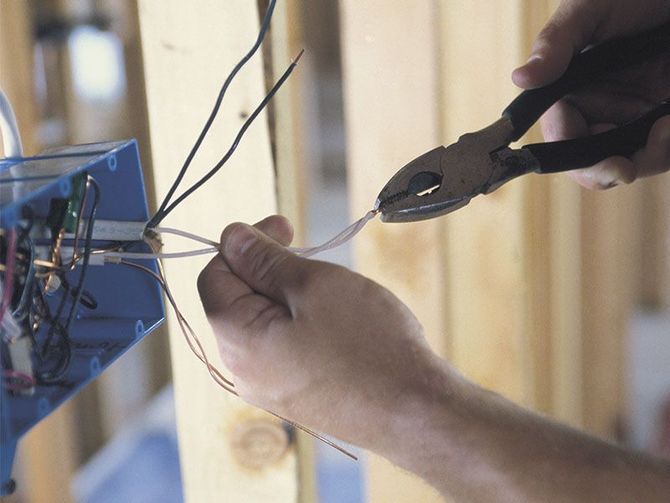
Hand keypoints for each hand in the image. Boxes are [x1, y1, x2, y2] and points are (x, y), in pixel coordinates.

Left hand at [197, 215, 453, 451]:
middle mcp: (244, 372)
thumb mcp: (314, 284)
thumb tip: (231, 237)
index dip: (243, 244)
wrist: (415, 411)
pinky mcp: (295, 398)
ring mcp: (269, 390)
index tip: (284, 227)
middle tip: (313, 259)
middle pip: (237, 301)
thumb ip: (264, 259)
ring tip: (332, 293)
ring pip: (262, 323)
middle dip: (268, 270)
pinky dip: (300, 323)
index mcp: (237, 341)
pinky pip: (282, 348)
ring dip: (288, 296)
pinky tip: (337, 322)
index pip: (213, 276)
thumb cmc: (369, 345)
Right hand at [512, 0, 669, 188]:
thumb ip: (555, 45)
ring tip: (666, 127)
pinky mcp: (664, 114)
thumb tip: (519, 78)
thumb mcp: (588, 11)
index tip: (597, 159)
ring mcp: (635, 113)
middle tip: (625, 169)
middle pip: (592, 160)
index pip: (561, 138)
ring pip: (633, 159)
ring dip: (649, 157)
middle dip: (607, 170)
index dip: (575, 157)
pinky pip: (663, 148)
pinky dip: (668, 146)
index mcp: (571, 90)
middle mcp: (600, 107)